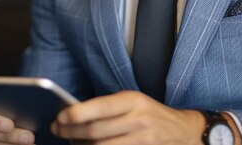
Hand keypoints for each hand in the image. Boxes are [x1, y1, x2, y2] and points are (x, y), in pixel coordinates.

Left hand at [51, 90, 206, 144]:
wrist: (183, 131)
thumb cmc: (150, 114)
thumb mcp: (134, 102)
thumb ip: (109, 108)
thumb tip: (75, 114)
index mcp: (133, 100)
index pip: (101, 108)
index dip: (77, 114)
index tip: (60, 117)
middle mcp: (138, 119)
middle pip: (96, 132)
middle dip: (71, 133)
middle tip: (58, 130)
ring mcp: (142, 140)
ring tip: (71, 142)